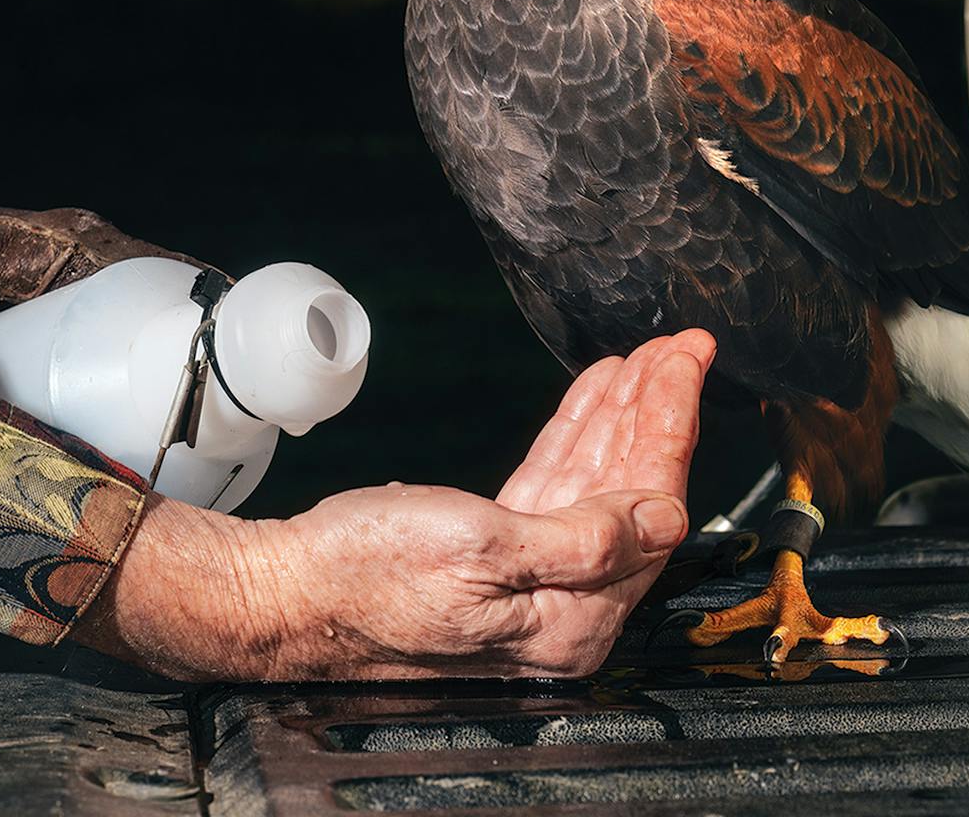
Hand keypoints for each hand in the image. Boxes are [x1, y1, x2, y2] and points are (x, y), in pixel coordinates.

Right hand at [73, 330, 713, 680]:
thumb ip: (585, 539)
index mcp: (569, 621)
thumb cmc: (364, 576)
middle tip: (679, 347)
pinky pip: (553, 487)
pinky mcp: (492, 556)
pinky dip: (575, 434)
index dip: (672, 429)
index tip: (688, 364)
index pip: (649, 512)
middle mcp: (560, 610)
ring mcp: (527, 583)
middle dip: (655, 412)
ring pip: (594, 483)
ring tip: (646, 357)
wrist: (280, 592)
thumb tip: (666, 519)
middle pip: (629, 493)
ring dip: (619, 415)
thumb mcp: (480, 549)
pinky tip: (594, 396)